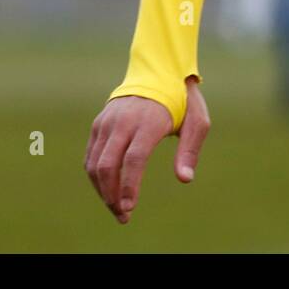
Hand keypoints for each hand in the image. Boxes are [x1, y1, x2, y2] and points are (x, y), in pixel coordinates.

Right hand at [84, 77, 209, 223]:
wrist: (158, 72)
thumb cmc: (182, 102)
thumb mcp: (197, 121)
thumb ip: (190, 150)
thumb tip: (185, 179)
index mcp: (149, 121)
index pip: (133, 159)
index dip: (129, 186)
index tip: (129, 207)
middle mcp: (123, 121)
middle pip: (108, 165)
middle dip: (111, 195)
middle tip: (123, 216)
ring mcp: (108, 122)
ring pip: (95, 164)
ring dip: (101, 190)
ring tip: (115, 207)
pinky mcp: (99, 124)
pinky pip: (91, 156)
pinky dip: (96, 177)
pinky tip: (107, 190)